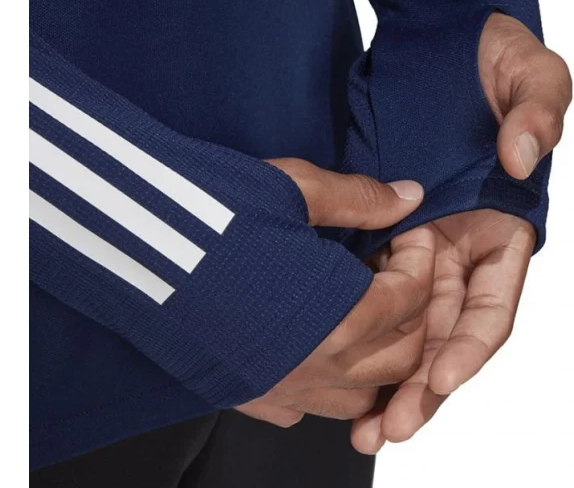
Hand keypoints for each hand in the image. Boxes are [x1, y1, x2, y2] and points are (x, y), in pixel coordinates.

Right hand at [236, 158, 434, 427]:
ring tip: (366, 309)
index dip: (420, 259)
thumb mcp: (293, 188)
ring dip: (379, 355)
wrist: (128, 237)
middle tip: (396, 268)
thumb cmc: (209, 210)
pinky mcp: (245, 394)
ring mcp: (277, 387)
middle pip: (401, 355)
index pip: (411, 299)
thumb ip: (360, 199)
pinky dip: (329, 384)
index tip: (410, 233)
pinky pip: (307, 410)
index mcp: (333, 318)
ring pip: (361, 395)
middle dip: (414, 309)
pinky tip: (318, 345)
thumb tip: (409, 196)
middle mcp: (311, 366)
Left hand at [352, 12, 571, 451]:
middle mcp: (461, 243)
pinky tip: (334, 360)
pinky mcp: (382, 224)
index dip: (469, 346)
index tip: (438, 378)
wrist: (443, 38)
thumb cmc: (494, 55)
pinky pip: (370, 284)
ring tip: (361, 423)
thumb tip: (523, 154)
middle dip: (421, 384)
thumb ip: (539, 110)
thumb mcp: (532, 72)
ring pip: (405, 323)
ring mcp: (420, 237)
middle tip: (387, 428)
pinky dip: (358, 325)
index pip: (493, 304)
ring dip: (387, 373)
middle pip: (444, 333)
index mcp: (503, 225)